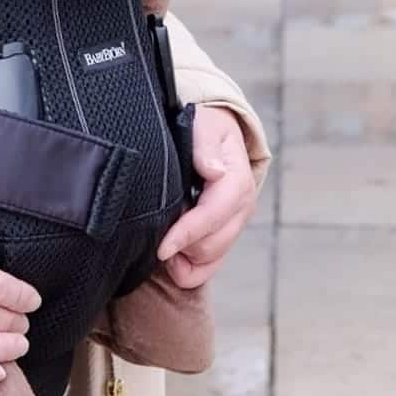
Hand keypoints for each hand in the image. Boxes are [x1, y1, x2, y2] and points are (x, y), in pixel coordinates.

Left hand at [157, 106, 256, 288]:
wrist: (213, 134)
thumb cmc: (204, 130)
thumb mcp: (204, 127)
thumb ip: (205, 146)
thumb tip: (214, 171)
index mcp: (237, 182)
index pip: (212, 216)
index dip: (186, 234)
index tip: (162, 248)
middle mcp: (242, 207)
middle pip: (211, 245)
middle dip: (181, 246)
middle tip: (153, 234)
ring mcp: (235, 225)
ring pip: (209, 259)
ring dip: (183, 257)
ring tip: (160, 240)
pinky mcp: (225, 237)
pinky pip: (208, 268)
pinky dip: (188, 268)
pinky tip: (171, 255)